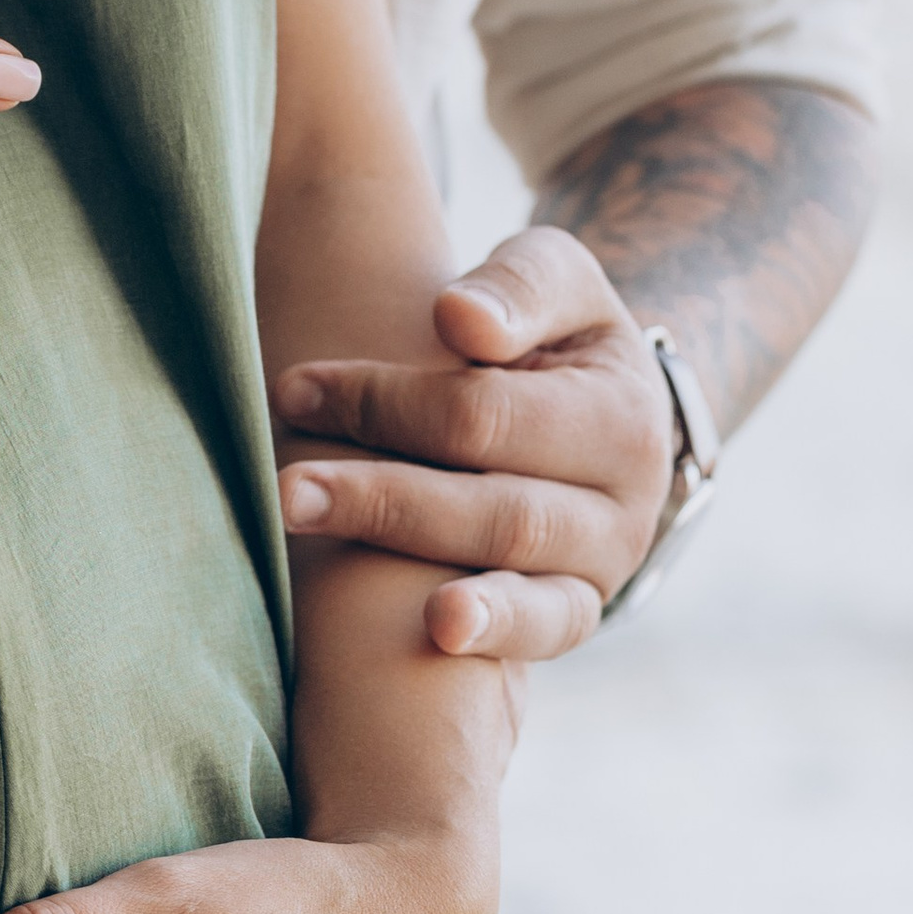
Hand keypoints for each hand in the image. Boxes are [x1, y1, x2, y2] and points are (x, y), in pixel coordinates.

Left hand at [272, 226, 674, 660]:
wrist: (594, 415)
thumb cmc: (549, 335)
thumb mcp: (554, 280)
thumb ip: (519, 286)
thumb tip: (460, 317)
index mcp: (624, 413)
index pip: (485, 414)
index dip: (386, 403)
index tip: (296, 390)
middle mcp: (626, 503)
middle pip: (497, 506)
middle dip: (383, 497)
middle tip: (286, 489)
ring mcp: (603, 569)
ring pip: (516, 572)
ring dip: (412, 558)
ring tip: (324, 546)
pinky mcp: (576, 614)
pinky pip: (544, 633)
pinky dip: (494, 633)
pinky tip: (433, 631)